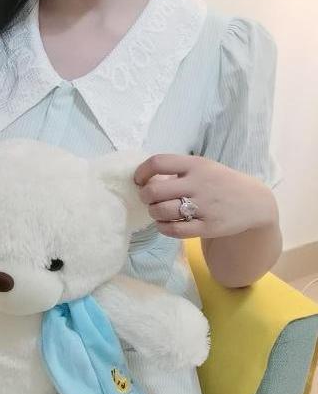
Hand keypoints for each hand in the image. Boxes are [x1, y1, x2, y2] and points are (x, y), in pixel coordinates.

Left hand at [133, 153, 275, 239]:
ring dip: (153, 212)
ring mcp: (204, 206)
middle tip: (146, 198)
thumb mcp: (203, 166)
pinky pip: (175, 230)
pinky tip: (164, 224)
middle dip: (144, 196)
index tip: (138, 180)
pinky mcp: (208, 227)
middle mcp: (199, 184)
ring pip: (162, 211)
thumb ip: (178, 169)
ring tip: (156, 211)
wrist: (254, 202)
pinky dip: (163, 228)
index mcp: (195, 164)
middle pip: (155, 190)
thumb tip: (145, 176)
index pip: (158, 162)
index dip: (141, 172)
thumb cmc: (220, 182)